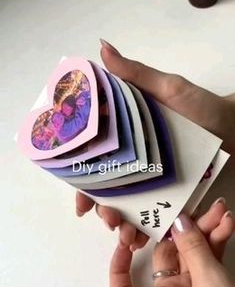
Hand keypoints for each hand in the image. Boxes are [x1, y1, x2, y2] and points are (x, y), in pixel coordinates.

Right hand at [76, 40, 234, 220]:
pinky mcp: (169, 194)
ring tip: (123, 234)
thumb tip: (102, 48)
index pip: (95, 157)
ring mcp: (151, 179)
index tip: (79, 197)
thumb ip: (136, 74)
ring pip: (125, 204)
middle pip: (106, 186)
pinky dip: (142, 229)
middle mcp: (134, 159)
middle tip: (104, 218)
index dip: (81, 177)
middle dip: (98, 206)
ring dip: (117, 222)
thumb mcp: (169, 88)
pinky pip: (151, 215)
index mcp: (126, 135)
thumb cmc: (203, 108)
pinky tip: (139, 238)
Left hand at [110, 200, 234, 286]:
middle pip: (164, 257)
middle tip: (195, 212)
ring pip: (189, 253)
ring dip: (204, 232)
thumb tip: (180, 222)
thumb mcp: (208, 283)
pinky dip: (216, 242)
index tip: (125, 242)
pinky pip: (207, 258)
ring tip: (218, 214)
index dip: (118, 268)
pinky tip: (226, 225)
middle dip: (181, 232)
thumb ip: (193, 249)